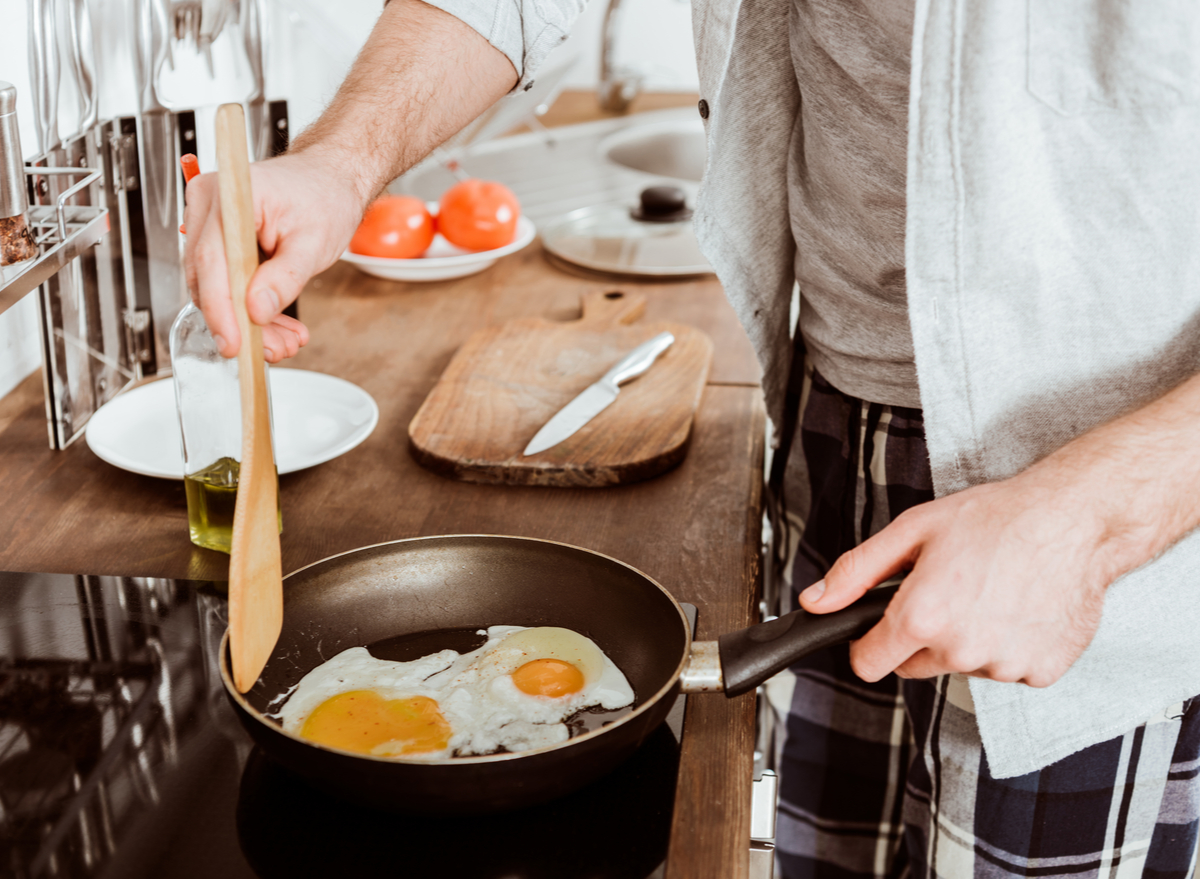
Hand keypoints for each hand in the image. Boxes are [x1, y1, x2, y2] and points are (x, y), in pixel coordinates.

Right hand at [183, 152, 364, 361]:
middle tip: (274, 349)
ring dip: (249, 321)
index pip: (211, 262)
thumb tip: (256, 311)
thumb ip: (285, 277)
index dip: (220, 309)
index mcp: (228, 197)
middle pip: (209, 280)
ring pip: (217, 288)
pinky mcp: (221, 242)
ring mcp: (210, 225)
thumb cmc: (325, 196)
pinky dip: (251, 308)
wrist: (331, 178)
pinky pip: (227, 284)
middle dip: (240, 322)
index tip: (233, 343)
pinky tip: (278, 326)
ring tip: (285, 341)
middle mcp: (208, 208)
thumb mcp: (314, 241)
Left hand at [798, 472, 1112, 686]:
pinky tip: (1019, 607)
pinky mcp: (1040, 672)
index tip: (877, 630)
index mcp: (921, 617)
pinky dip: (1009, 645)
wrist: (1072, 519)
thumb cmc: (995, 518)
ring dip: (968, 639)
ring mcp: (1003, 665)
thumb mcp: (911, 531)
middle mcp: (960, 650)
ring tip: (990, 591)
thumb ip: (855, 572)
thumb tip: (815, 602)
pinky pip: (1006, 668)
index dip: (867, 644)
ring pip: (962, 666)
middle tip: (949, 590)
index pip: (869, 664)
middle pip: (914, 665)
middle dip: (921, 636)